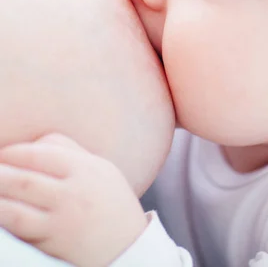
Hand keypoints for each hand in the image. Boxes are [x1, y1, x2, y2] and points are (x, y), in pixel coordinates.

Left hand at [0, 133, 148, 266]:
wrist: (129, 249)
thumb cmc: (110, 204)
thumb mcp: (101, 170)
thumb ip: (70, 152)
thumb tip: (32, 144)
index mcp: (86, 169)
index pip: (41, 152)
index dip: (13, 152)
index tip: (2, 153)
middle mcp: (74, 194)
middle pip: (24, 179)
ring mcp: (62, 223)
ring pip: (15, 209)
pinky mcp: (53, 245)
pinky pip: (20, 232)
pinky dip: (4, 220)